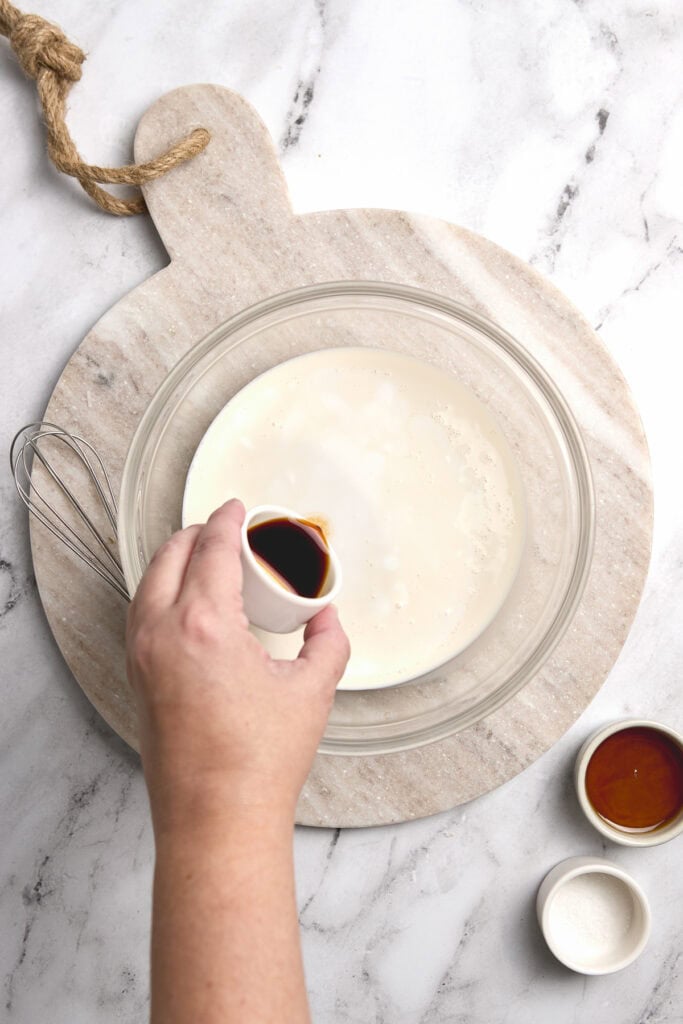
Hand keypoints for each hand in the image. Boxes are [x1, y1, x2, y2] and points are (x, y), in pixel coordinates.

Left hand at [126, 500, 349, 834]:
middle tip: (225, 530)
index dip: (227, 520)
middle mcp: (162, 633)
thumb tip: (326, 618)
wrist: (215, 818)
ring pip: (148, 584)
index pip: (212, 549)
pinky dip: (160, 592)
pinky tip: (186, 605)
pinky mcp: (136, 679)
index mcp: (204, 624)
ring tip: (205, 562)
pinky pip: (141, 614)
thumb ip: (328, 642)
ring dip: (174, 561)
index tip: (236, 508)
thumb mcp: (311, 691)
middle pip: (170, 556)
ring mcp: (141, 656)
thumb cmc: (257, 762)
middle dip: (197, 533)